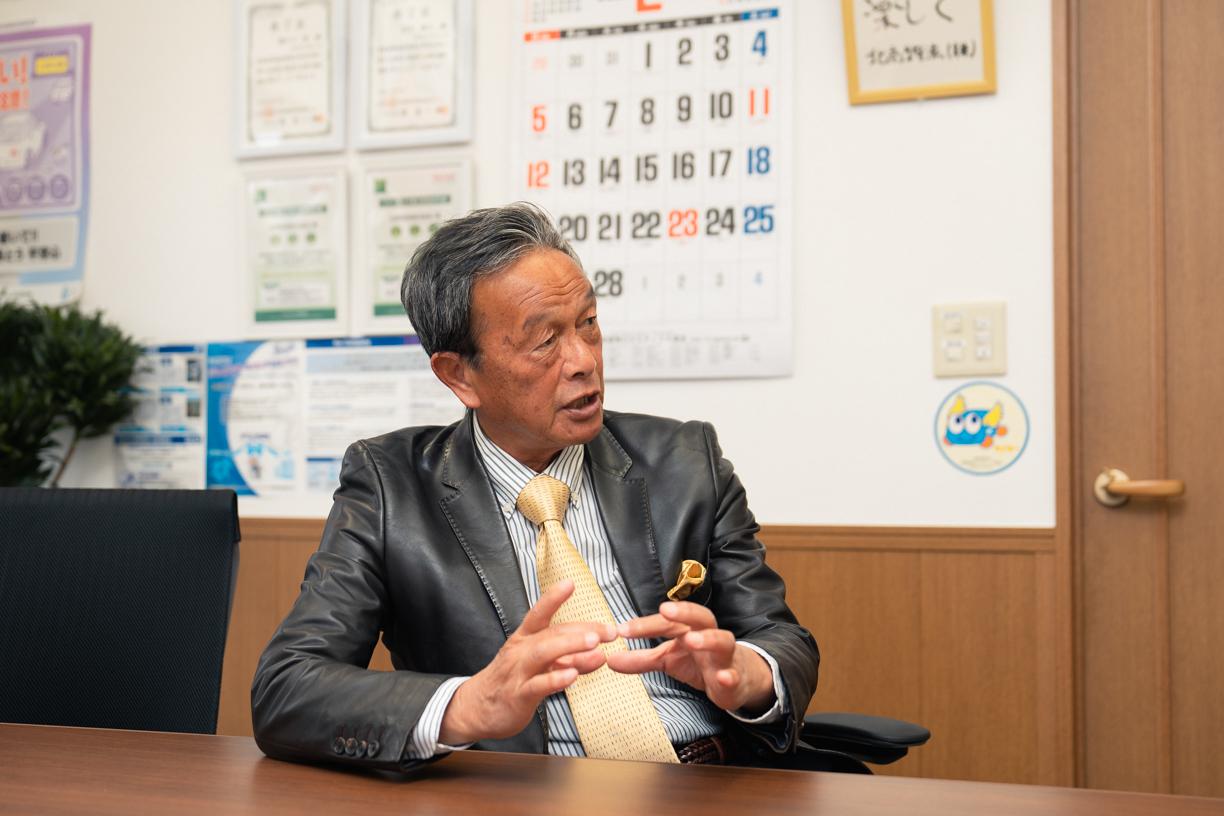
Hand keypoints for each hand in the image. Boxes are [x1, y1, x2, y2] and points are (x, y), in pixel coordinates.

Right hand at [439, 580, 614, 743]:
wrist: (478, 709)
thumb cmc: (513, 682)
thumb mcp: (542, 666)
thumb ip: (571, 659)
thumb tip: (600, 652)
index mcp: (525, 639)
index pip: (540, 614)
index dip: (553, 598)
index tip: (570, 583)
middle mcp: (521, 651)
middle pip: (551, 633)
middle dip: (581, 630)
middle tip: (609, 630)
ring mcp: (518, 672)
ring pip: (543, 654)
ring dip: (570, 646)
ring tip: (594, 644)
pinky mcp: (519, 696)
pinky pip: (538, 685)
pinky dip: (555, 679)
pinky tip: (572, 675)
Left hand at [606, 601, 774, 714]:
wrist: (736, 678)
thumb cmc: (699, 662)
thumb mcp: (667, 660)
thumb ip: (640, 659)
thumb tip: (610, 659)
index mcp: (689, 629)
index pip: (668, 621)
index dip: (646, 624)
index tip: (622, 630)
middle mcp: (708, 636)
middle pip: (700, 616)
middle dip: (684, 612)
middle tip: (665, 611)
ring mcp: (723, 656)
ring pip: (722, 640)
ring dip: (708, 639)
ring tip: (692, 641)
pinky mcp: (734, 677)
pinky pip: (734, 674)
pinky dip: (730, 675)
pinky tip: (723, 678)